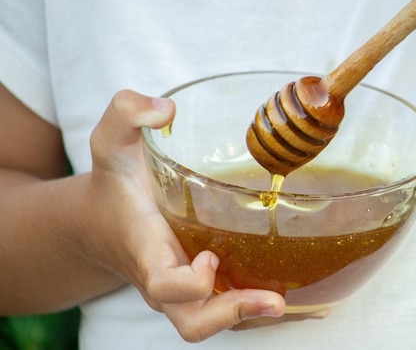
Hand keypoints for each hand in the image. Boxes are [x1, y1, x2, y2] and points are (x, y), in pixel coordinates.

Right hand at [79, 90, 286, 341]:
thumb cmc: (112, 185)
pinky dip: (256, 307)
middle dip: (234, 316)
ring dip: (254, 314)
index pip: (163, 286)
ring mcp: (183, 290)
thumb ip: (126, 113)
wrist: (100, 223)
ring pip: (214, 321)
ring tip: (295, 297)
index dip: (189, 282)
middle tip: (276, 299)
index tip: (210, 256)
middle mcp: (165, 280)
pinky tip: (297, 291)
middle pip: (193, 323)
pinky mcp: (199, 288)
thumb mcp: (111, 142)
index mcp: (146, 251)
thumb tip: (166, 111)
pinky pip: (226, 309)